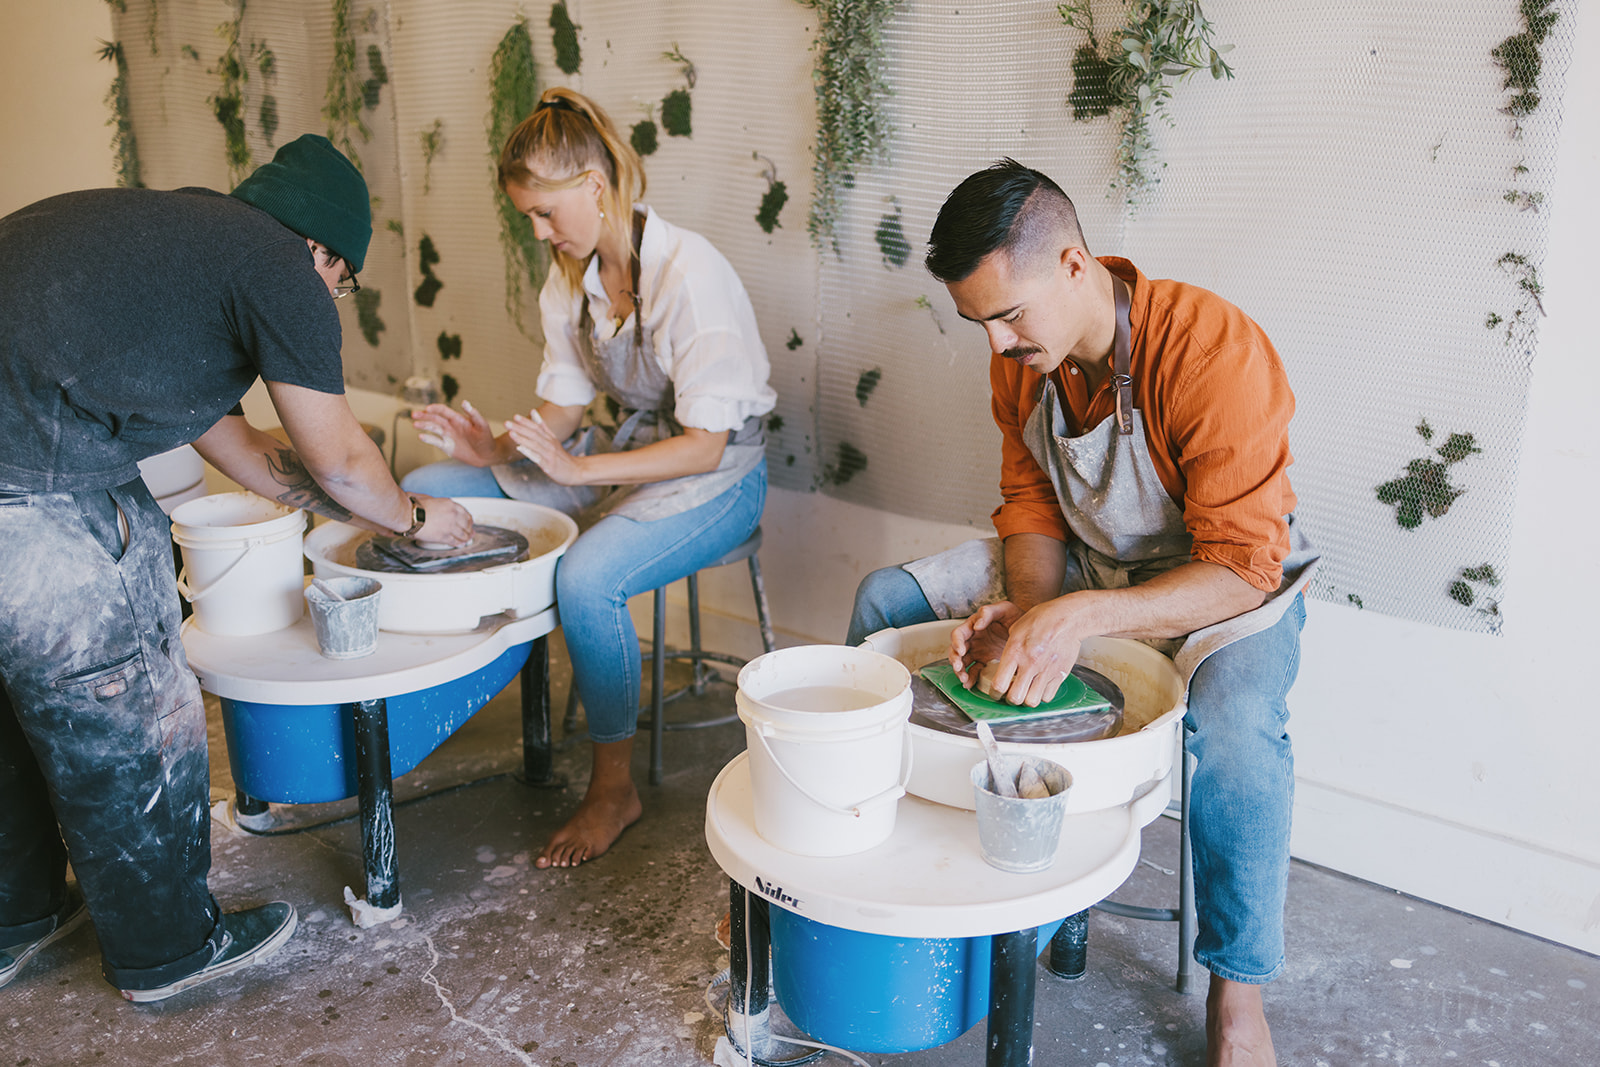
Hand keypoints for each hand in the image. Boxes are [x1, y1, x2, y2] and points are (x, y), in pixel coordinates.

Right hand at [409, 494, 473, 546]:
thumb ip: (440, 504)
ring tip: (467, 539)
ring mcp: (449, 526)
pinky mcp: (444, 536)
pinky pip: (454, 541)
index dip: (468, 519)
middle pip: (466, 524)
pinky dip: (459, 543)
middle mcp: (453, 515)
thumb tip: (440, 508)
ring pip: (463, 534)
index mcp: (451, 505)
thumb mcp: (432, 499)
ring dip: (466, 538)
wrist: (410, 515)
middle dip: (469, 529)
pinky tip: (460, 544)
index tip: (469, 521)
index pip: (465, 513)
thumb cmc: (416, 506)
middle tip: (471, 532)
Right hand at [411, 401, 498, 466]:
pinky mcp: (446, 446)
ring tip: (414, 424)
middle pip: (434, 418)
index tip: (428, 408)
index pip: (443, 410)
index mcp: (457, 418)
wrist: (487, 455)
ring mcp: (447, 436)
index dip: (435, 408)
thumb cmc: (486, 438)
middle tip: (414, 414)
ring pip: (432, 428)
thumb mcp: (482, 425)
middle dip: (424, 416)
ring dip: (423, 425)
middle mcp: (450, 425)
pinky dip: (428, 439)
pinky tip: (421, 436)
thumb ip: (473, 414)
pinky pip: (435, 441)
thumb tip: (465, 402)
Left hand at [506, 410, 586, 485]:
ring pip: (535, 445)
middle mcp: (549, 444)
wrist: (575, 471)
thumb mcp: (553, 439)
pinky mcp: (549, 465)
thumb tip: (533, 411)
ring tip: (510, 433)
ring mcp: (549, 455)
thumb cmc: (561, 456)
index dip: (526, 422)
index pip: (537, 428)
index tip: (515, 416)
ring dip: (522, 438)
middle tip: (506, 423)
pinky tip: (520, 449)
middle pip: (534, 434)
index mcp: (549, 438)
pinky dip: (529, 452)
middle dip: (520, 428)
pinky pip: (538, 458)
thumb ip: (543, 426)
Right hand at [950, 601, 1021, 683]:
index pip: (959, 634)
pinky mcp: (985, 661)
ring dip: (960, 671)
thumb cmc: (1016, 616)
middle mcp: (973, 639)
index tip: (961, 650)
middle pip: (956, 650)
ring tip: (965, 679)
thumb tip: (976, 625)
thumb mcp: (1004, 609)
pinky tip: (970, 684)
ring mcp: (978, 651)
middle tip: (959, 667)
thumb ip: (989, 612)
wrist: (1031, 630)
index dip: (957, 642)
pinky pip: (974, 671)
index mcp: (973, 625)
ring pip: (963, 663)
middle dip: (955, 660)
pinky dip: (970, 678)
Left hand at [952, 598, 1081, 706]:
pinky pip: (1047, 697)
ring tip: (1026, 691)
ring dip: (1026, 699)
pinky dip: (1042, 696)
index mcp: (1015, 652)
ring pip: (1032, 701)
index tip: (996, 693)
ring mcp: (1046, 671)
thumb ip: (1008, 650)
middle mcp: (1030, 664)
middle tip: (1010, 694)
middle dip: (1010, 699)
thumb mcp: (1015, 629)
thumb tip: (1003, 667)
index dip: (994, 693)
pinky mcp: (1060, 675)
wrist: (1067, 618)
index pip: (999, 684)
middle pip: (1015, 698)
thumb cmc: (1041, 620)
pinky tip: (1039, 687)